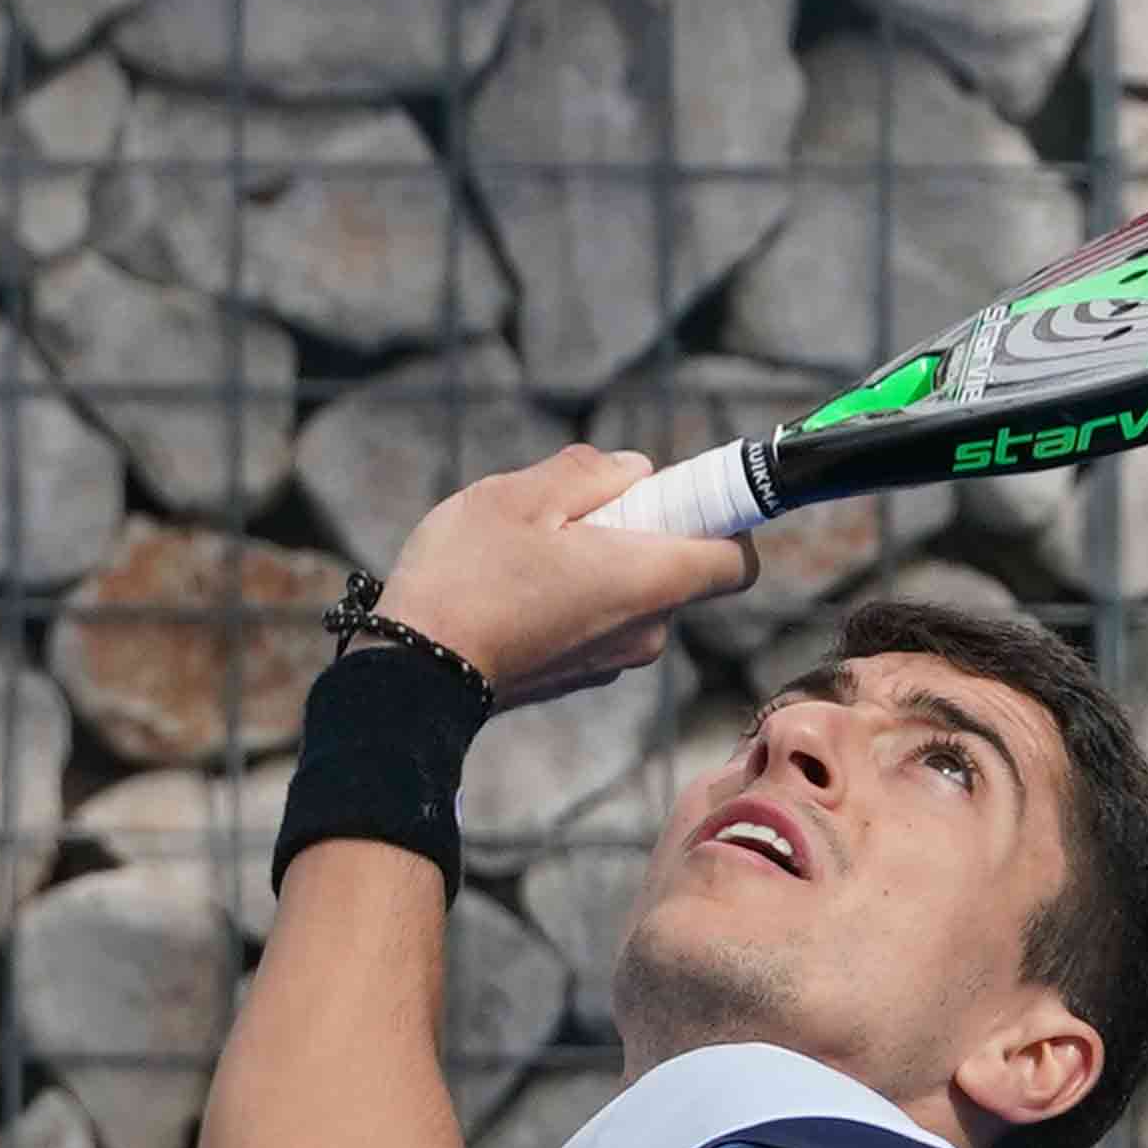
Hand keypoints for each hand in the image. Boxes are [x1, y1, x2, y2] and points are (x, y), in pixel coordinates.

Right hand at [373, 447, 751, 706]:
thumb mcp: (520, 494)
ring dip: (600, 560)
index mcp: (646, 582)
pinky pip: (599, 621)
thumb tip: (633, 471)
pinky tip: (517, 585)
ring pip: (632, 593)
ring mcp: (611, 662)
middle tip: (571, 509)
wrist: (410, 676)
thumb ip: (589, 473)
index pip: (737, 561)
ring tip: (531, 548)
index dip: (723, 519)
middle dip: (640, 528)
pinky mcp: (577, 676)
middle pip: (677, 568)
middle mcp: (643, 632)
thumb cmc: (465, 578)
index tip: (682, 491)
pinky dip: (576, 595)